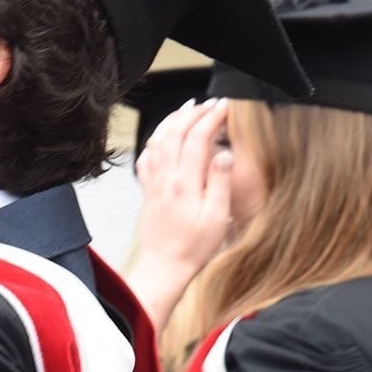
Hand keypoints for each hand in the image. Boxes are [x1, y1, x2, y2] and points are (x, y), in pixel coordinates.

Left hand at [128, 98, 232, 331]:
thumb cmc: (193, 248)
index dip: (211, 117)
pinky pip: (147, 156)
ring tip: (189, 109)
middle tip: (211, 104)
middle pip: (175, 132)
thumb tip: (223, 153)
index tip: (225, 107)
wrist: (164, 268)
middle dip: (194, 112)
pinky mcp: (148, 190)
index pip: (197, 138)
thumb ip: (220, 183)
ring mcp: (154, 183)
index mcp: (185, 183)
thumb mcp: (216, 218)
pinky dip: (155, 140)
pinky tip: (164, 137)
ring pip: (158, 140)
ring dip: (173, 120)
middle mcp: (165, 178)